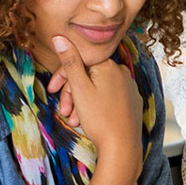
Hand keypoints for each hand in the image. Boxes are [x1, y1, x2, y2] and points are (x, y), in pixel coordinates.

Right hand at [49, 36, 142, 167]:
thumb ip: (70, 61)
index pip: (79, 63)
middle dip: (72, 94)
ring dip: (82, 103)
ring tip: (75, 121)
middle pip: (88, 77)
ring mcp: (129, 87)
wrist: (122, 147)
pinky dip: (96, 107)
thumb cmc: (100, 119)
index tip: (52, 91)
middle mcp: (122, 72)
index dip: (62, 77)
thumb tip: (59, 37)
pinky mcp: (133, 102)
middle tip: (64, 112)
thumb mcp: (80, 88)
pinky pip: (109, 99)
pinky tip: (89, 121)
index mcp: (108, 65)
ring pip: (98, 90)